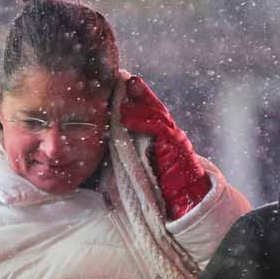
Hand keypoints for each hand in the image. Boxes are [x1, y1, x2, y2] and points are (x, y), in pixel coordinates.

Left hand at [120, 75, 210, 218]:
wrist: (185, 202)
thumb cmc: (158, 189)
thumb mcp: (138, 168)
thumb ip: (124, 156)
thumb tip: (94, 153)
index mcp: (160, 136)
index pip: (146, 111)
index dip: (133, 96)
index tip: (117, 82)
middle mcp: (169, 133)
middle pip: (151, 106)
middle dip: (137, 90)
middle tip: (121, 76)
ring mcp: (174, 138)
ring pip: (155, 113)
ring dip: (138, 100)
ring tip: (123, 88)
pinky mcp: (176, 147)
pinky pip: (158, 129)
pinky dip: (141, 121)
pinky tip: (126, 116)